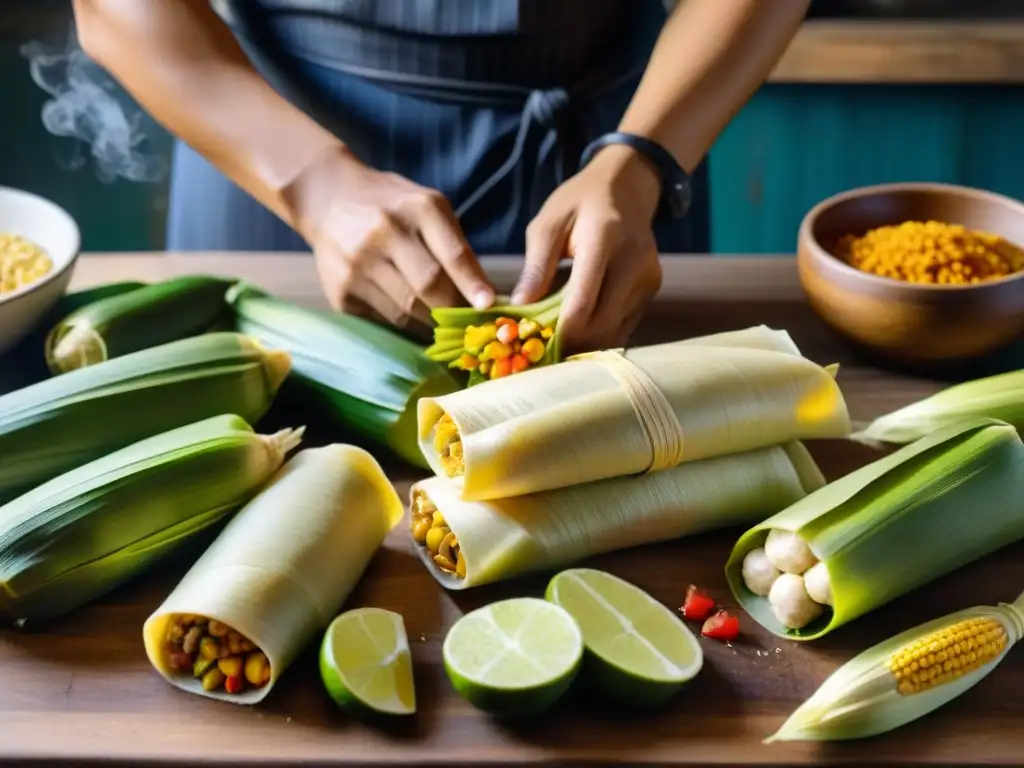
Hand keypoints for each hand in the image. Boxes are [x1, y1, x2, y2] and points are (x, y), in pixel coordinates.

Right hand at [290, 147, 495, 333]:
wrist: (330, 198)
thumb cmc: (392, 206)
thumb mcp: (428, 208)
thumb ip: (455, 246)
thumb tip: (483, 298)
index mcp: (417, 208)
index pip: (452, 253)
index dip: (471, 284)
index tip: (487, 305)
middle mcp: (384, 231)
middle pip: (428, 287)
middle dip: (452, 310)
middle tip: (465, 322)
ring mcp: (357, 263)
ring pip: (406, 311)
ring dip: (428, 322)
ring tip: (437, 320)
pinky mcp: (340, 291)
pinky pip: (381, 319)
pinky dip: (400, 323)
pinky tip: (406, 314)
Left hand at [512, 143, 662, 353]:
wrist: (626, 187)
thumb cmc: (579, 203)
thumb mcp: (548, 224)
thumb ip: (536, 265)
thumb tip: (520, 305)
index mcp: (604, 240)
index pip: (583, 301)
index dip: (559, 331)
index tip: (535, 344)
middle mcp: (634, 261)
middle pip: (602, 323)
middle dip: (571, 342)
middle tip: (543, 352)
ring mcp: (648, 277)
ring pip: (615, 329)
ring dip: (586, 343)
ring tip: (558, 344)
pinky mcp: (652, 288)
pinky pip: (625, 324)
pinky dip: (601, 333)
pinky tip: (580, 332)